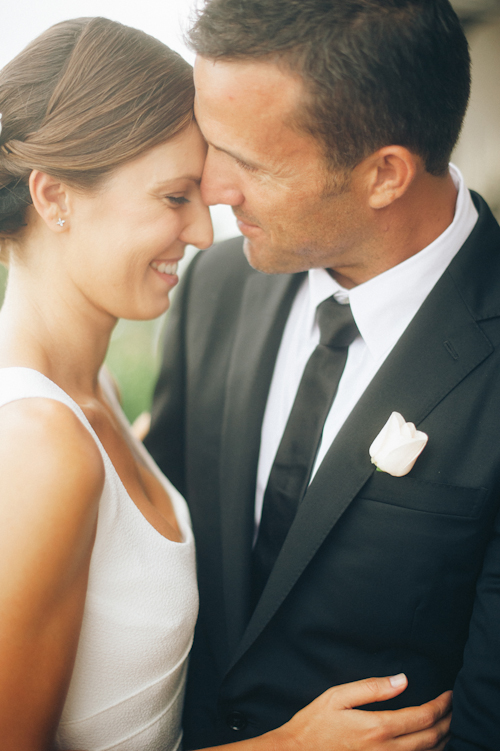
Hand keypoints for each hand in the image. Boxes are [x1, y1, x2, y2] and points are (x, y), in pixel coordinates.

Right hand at [274, 674, 451, 750]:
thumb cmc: (314, 725)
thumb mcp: (338, 697)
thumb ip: (372, 688)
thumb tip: (402, 680)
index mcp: (377, 728)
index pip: (423, 716)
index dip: (441, 705)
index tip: (448, 695)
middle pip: (431, 738)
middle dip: (448, 722)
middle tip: (454, 709)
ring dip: (443, 740)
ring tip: (447, 725)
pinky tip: (428, 746)